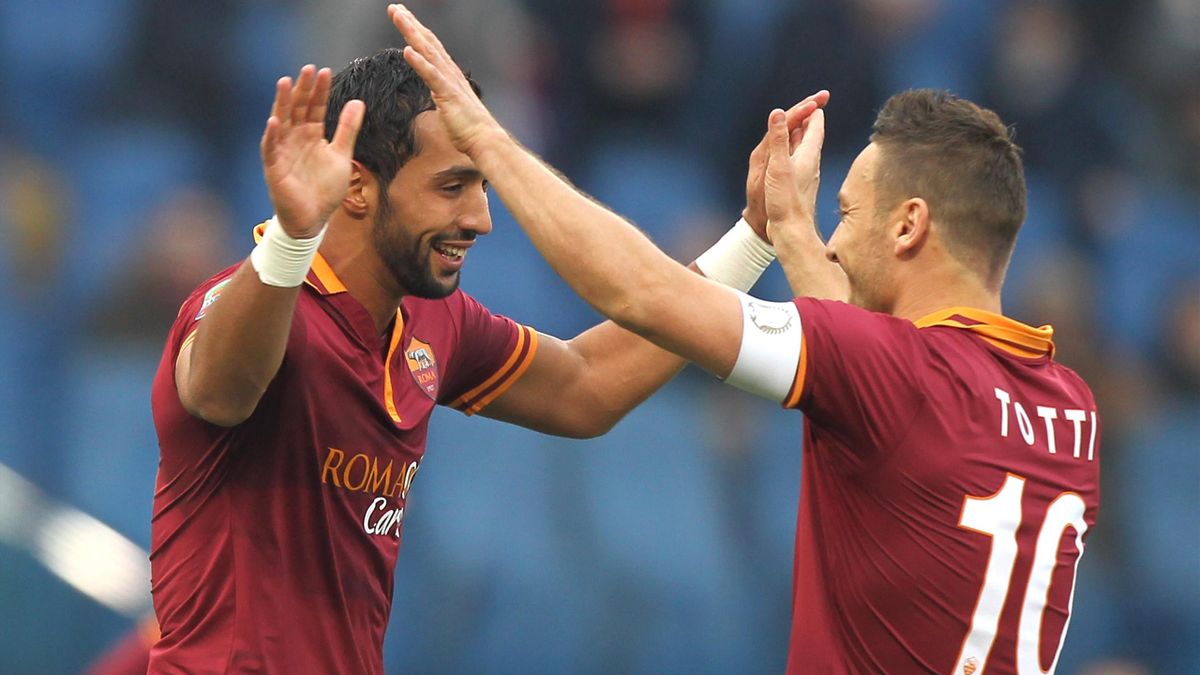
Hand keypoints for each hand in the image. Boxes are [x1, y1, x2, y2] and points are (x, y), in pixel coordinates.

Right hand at [260, 65, 364, 238]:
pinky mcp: (274, 167)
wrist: (314, 219)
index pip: (315, 107)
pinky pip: (271, 148)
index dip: (320, 91)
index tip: (325, 72)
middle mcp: (296, 138)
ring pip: (281, 122)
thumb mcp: (342, 155)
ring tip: (285, 82)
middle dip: (303, 89)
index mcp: (312, 135)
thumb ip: (348, 129)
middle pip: (298, 108)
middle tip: (308, 69)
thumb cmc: (325, 189)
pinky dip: (272, 135)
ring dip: (282, 103)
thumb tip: (358, 101)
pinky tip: (274, 120)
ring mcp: (283, 151)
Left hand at [389, 4, 503, 156]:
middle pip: (427, 42)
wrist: (485, 141)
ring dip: (411, 33)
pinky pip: (431, 76)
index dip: (416, 31)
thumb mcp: (451, 110)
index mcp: (449, 76)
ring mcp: (449, 82)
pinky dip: (419, 62)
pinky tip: (407, 50)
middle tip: (394, 7)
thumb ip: (443, 99)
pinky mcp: (448, 95)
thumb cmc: (469, 131)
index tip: (403, 17)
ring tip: (397, 15)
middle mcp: (450, 73)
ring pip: (427, 52)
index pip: (430, 48)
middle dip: (410, 23)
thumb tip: (438, 102)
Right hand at [764, 105, 825, 244]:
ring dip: (801, 133)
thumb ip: (779, 140)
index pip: (815, 125)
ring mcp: (806, 173)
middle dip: (809, 118)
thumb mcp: (778, 167)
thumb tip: (779, 112)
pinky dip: (795, 149)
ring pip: (805, 147)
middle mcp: (810, 162)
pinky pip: (799, 159)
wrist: (791, 231)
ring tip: (800, 122)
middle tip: (811, 103)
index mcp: (807, 154)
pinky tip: (791, 154)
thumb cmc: (785, 201)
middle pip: (812, 134)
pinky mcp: (800, 184)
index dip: (814, 109)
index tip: (818, 96)